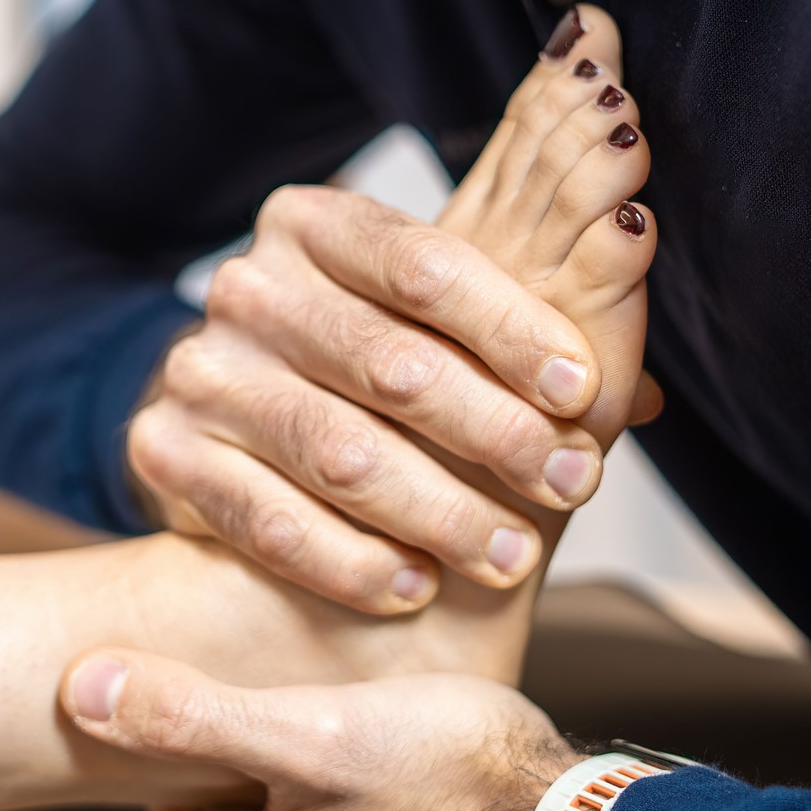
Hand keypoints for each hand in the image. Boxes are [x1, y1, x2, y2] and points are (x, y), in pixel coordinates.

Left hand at [60, 649, 580, 810]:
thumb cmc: (452, 783)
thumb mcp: (304, 731)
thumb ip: (189, 715)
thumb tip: (82, 692)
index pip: (174, 790)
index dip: (207, 721)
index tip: (249, 681)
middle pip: (236, 805)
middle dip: (266, 746)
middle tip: (316, 694)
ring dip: (322, 771)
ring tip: (365, 722)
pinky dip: (369, 800)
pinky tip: (404, 761)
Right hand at [126, 184, 606, 613]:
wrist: (228, 431)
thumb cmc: (362, 377)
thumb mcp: (433, 330)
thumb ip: (526, 338)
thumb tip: (647, 397)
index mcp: (313, 224)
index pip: (426, 266)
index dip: (514, 330)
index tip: (586, 396)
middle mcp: (246, 287)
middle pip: (390, 364)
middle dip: (495, 432)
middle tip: (569, 485)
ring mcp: (198, 371)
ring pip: (337, 451)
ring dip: (438, 511)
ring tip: (509, 556)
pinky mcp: (163, 453)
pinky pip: (269, 519)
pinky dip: (350, 560)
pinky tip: (413, 586)